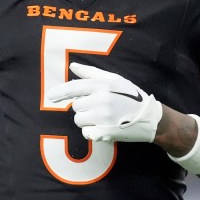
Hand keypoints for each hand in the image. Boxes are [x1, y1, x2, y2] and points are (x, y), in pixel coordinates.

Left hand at [46, 62, 162, 142]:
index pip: (74, 88)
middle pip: (76, 107)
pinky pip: (86, 133)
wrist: (149, 118)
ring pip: (79, 120)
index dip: (60, 92)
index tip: (50, 96)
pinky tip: (105, 127)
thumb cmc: (130, 96)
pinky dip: (92, 131)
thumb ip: (91, 73)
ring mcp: (103, 118)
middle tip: (99, 108)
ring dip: (87, 120)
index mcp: (103, 86)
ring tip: (103, 117)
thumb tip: (72, 66)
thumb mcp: (114, 80)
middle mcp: (101, 101)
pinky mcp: (104, 133)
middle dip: (84, 108)